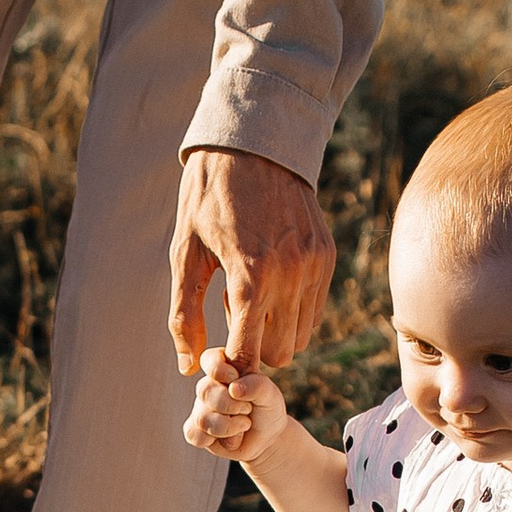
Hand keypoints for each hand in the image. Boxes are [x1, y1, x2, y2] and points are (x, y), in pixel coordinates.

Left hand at [169, 153, 335, 375]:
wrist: (251, 145)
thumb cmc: (207, 198)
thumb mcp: (184, 254)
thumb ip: (184, 315)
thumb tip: (188, 366)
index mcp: (251, 277)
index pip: (249, 354)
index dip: (232, 362)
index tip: (217, 353)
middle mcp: (290, 275)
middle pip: (281, 354)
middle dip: (255, 347)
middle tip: (232, 315)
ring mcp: (314, 265)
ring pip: (302, 336)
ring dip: (275, 329)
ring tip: (250, 295)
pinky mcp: (327, 255)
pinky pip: (315, 309)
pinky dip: (293, 309)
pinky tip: (270, 280)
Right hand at [183, 345, 288, 460]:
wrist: (267, 437)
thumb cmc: (267, 408)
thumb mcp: (270, 394)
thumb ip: (257, 385)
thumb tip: (234, 388)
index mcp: (224, 368)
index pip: (209, 360)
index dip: (218, 369)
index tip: (235, 377)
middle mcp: (209, 386)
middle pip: (205, 391)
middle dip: (230, 405)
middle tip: (248, 409)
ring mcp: (200, 408)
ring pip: (202, 418)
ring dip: (229, 426)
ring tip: (244, 424)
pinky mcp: (197, 430)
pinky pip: (194, 435)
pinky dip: (215, 440)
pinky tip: (229, 438)